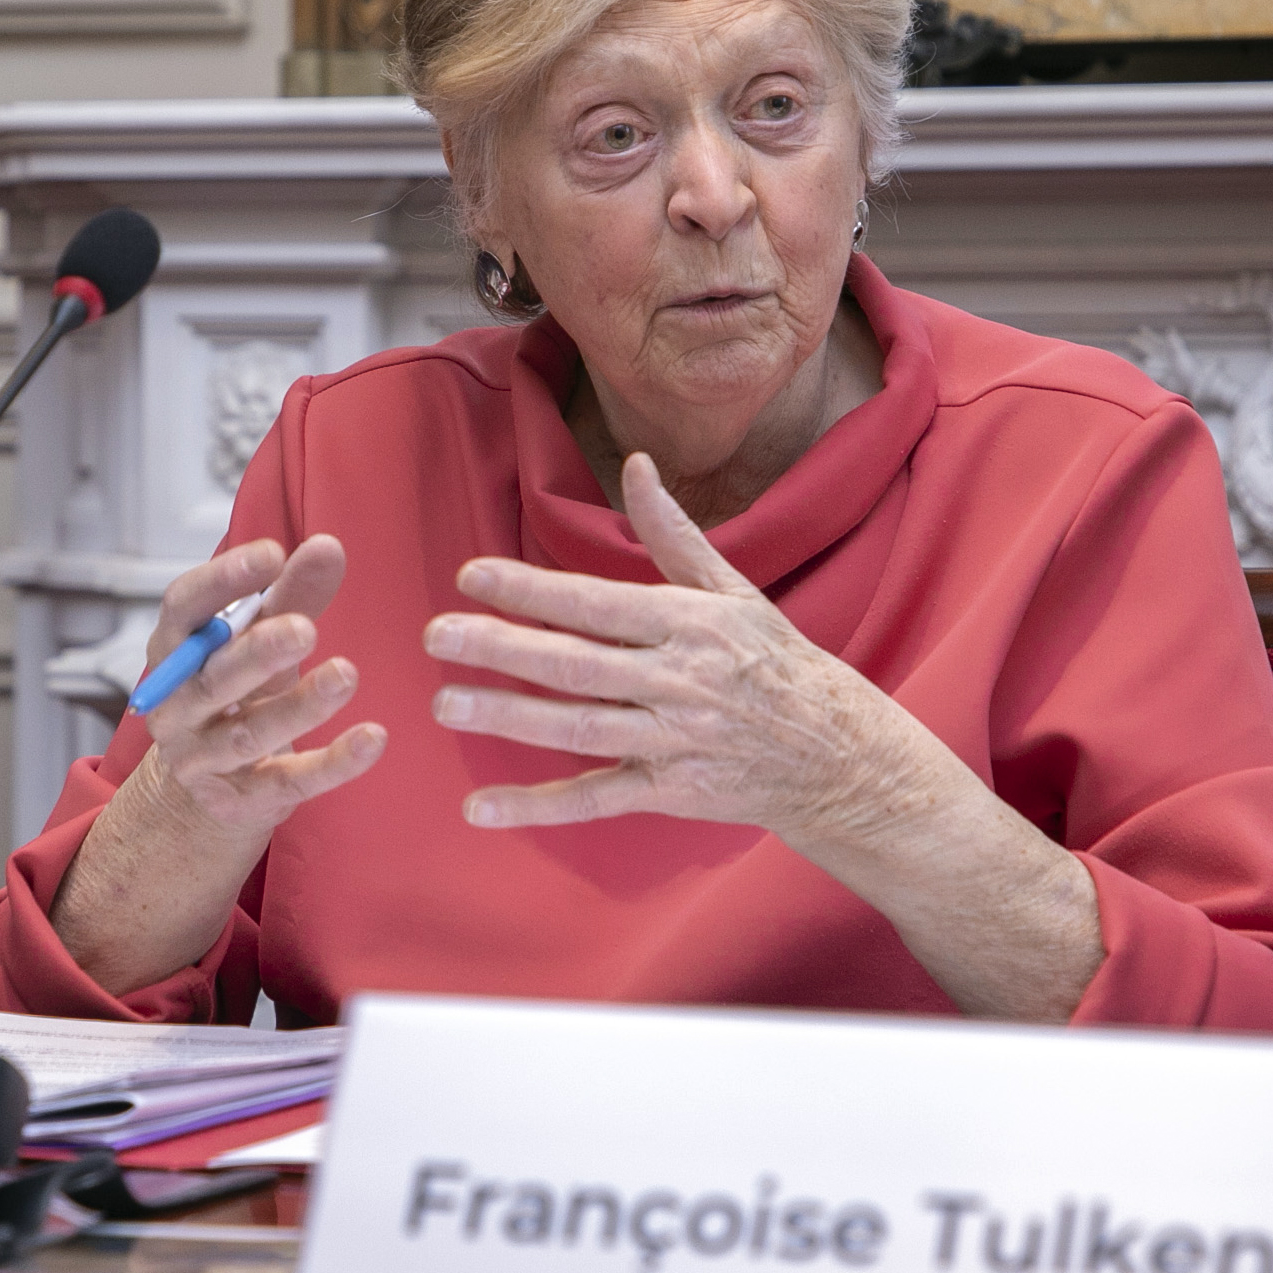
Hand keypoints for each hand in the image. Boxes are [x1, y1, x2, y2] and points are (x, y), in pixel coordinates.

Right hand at [51, 534, 384, 994]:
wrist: (207, 785)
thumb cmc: (237, 689)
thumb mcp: (257, 638)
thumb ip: (292, 594)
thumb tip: (328, 545)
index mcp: (174, 653)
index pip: (183, 610)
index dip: (221, 581)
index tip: (271, 553)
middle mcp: (176, 707)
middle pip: (213, 678)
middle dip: (257, 652)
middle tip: (305, 628)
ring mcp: (202, 759)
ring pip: (249, 734)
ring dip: (299, 706)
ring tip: (346, 674)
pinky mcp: (240, 800)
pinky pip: (287, 781)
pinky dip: (332, 764)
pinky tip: (372, 738)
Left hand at [423, 456, 912, 848]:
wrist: (834, 754)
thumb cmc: (775, 661)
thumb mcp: (732, 589)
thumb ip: (673, 532)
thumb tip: (635, 464)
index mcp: (690, 623)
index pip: (599, 603)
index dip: (534, 589)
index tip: (472, 576)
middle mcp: (680, 681)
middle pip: (579, 664)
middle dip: (504, 648)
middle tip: (438, 635)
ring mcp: (674, 740)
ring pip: (581, 728)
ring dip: (510, 717)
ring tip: (446, 703)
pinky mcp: (669, 791)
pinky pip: (597, 798)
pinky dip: (539, 807)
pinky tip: (482, 808)